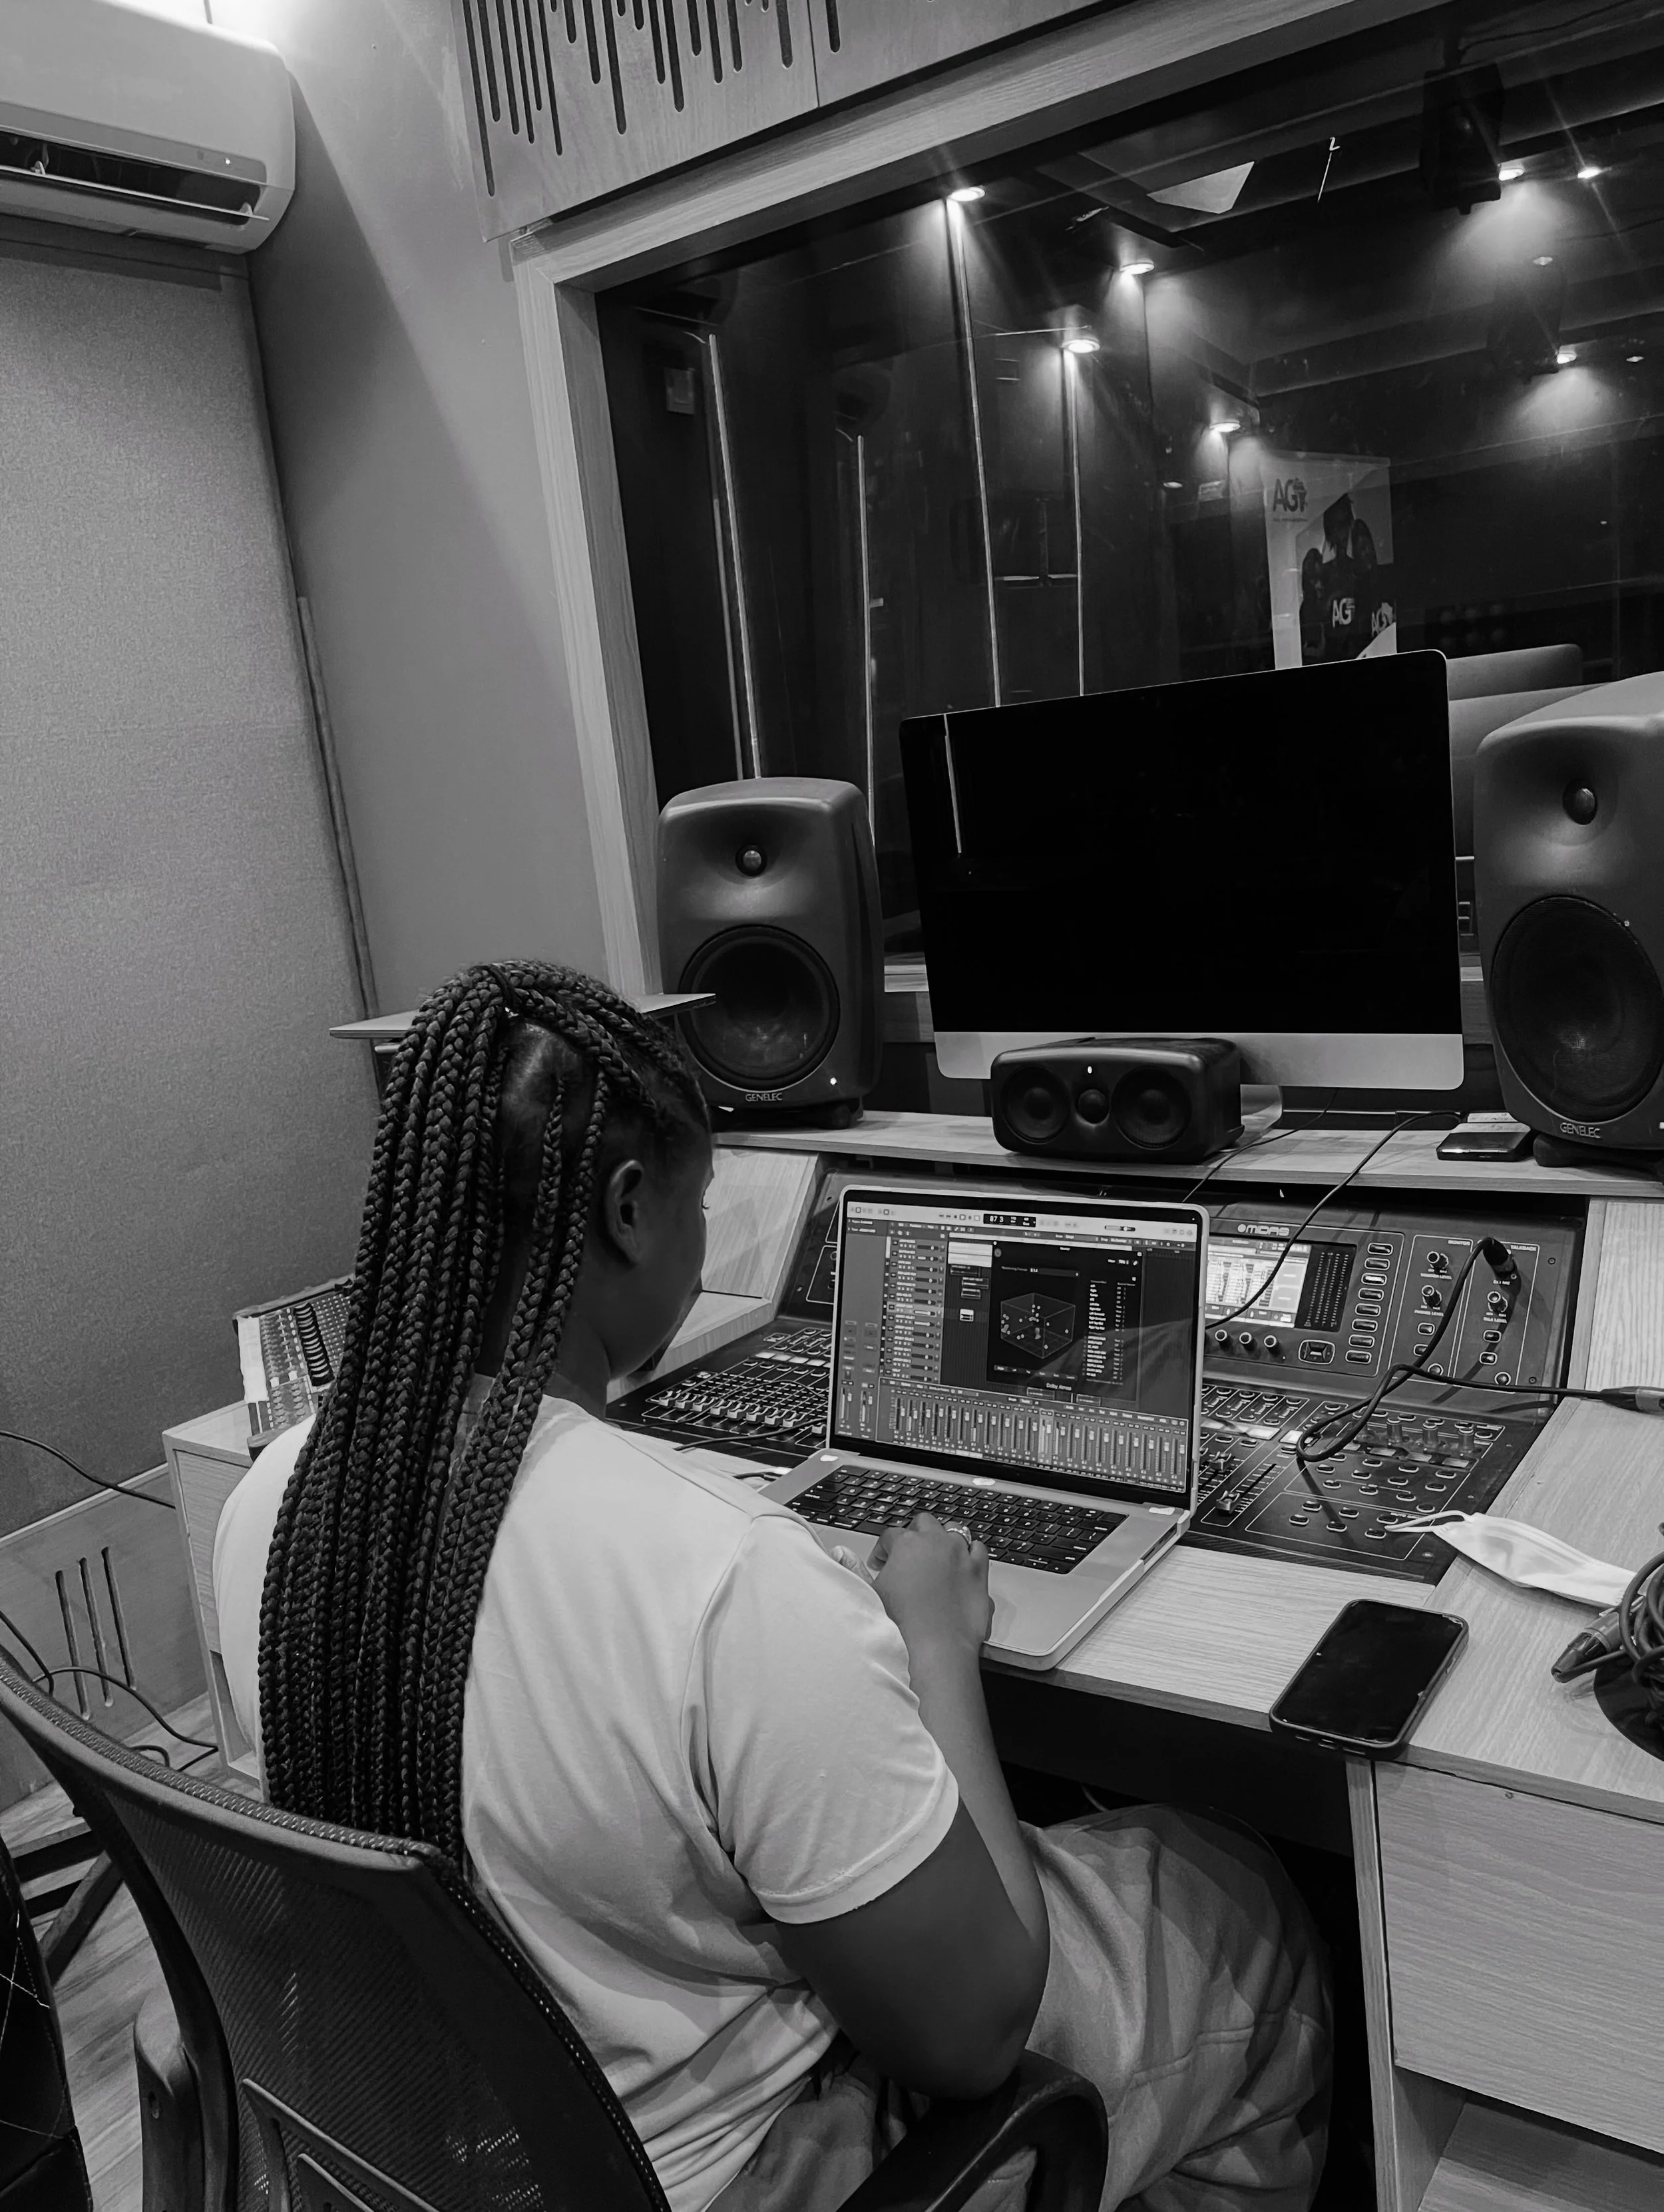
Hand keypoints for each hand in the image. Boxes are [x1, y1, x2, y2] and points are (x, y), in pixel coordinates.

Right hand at [870, 1513, 992, 1663]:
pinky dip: (970, 1553)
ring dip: (943, 1541)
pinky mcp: (979, 1570)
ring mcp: (959, 1554)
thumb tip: (841, 1552)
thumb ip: (855, 1569)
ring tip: (936, 1558)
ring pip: (953, 1531)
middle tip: (908, 1556)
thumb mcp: (870, 1593)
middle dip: (914, 1536)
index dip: (883, 1549)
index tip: (880, 1563)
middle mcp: (935, 1542)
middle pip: (924, 1524)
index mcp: (906, 1544)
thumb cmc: (902, 1623)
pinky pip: (978, 1549)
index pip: (890, 1536)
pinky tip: (962, 1564)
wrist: (936, 1647)